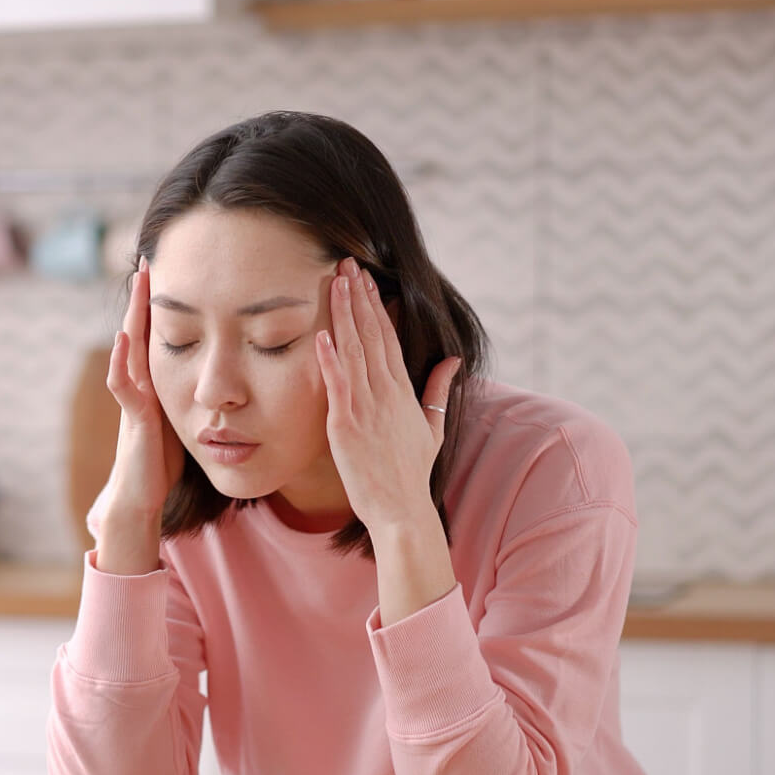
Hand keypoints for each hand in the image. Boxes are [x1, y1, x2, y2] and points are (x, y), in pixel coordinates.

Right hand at [98, 257, 183, 572]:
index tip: (172, 271)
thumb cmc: (163, 462)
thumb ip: (196, 395)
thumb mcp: (185, 419)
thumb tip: (225, 378)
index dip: (164, 305)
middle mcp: (142, 385)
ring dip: (133, 315)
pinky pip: (123, 385)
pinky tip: (123, 337)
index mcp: (157, 383)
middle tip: (150, 260)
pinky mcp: (134, 419)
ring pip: (130, 348)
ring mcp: (135, 399)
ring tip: (139, 283)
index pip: (160, 335)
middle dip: (145, 298)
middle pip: (142, 332)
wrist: (142, 496)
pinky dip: (120, 360)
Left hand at [314, 259, 460, 538]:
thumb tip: (452, 360)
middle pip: (371, 335)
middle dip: (358, 298)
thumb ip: (439, 390)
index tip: (366, 280)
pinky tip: (322, 335)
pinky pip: (337, 386)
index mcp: (403, 392)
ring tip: (336, 282)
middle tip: (347, 264)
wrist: (401, 509)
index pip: (389, 339)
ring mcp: (365, 409)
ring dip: (344, 315)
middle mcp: (386, 394)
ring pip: (354, 352)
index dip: (376, 307)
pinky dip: (330, 360)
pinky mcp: (346, 426)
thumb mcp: (433, 427)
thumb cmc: (411, 473)